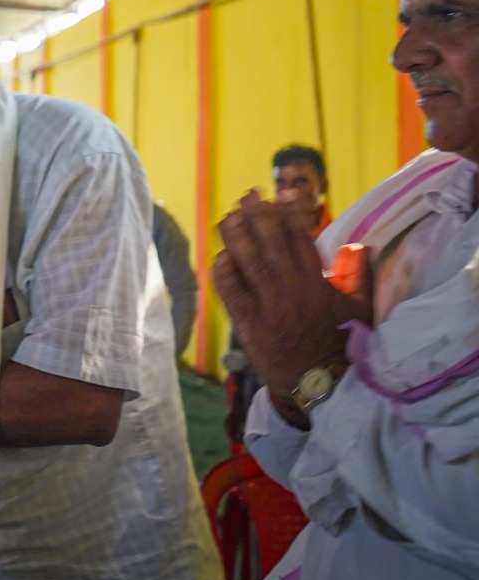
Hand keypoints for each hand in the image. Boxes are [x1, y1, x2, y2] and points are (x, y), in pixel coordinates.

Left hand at [213, 191, 371, 398]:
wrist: (324, 385)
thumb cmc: (342, 345)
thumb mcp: (359, 308)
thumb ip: (358, 275)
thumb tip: (356, 246)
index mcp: (316, 283)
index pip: (300, 238)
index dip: (290, 213)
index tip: (282, 193)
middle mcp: (291, 289)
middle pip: (270, 242)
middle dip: (258, 214)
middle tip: (249, 195)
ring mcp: (268, 305)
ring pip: (247, 261)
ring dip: (236, 235)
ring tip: (229, 217)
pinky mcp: (249, 323)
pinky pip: (230, 290)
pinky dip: (224, 271)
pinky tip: (221, 257)